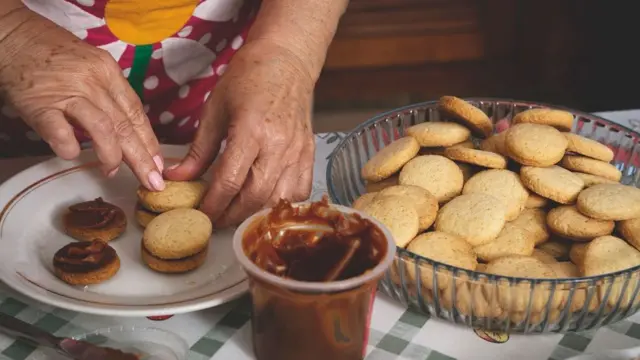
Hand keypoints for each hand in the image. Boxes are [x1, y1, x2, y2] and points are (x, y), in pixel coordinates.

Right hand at [0, 10, 164, 190]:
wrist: (14, 37)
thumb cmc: (53, 55)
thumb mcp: (91, 68)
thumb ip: (108, 97)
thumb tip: (127, 135)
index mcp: (109, 73)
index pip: (136, 112)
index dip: (149, 142)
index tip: (159, 164)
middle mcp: (93, 82)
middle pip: (125, 126)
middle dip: (142, 158)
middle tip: (152, 181)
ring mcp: (68, 93)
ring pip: (103, 130)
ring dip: (111, 156)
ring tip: (111, 172)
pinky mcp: (41, 105)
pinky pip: (61, 134)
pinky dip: (70, 149)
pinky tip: (73, 155)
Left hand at [166, 39, 314, 226]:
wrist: (286, 60)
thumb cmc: (249, 78)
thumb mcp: (215, 110)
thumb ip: (198, 150)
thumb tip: (177, 177)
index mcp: (252, 130)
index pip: (231, 181)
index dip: (213, 204)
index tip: (200, 213)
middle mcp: (279, 145)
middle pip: (255, 197)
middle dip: (231, 216)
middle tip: (214, 220)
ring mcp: (298, 151)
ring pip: (279, 200)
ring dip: (256, 214)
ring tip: (237, 214)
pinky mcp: (309, 153)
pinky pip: (300, 191)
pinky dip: (282, 203)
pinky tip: (266, 201)